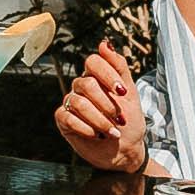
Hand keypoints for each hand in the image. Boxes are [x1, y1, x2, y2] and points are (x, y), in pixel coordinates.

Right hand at [52, 45, 149, 174]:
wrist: (126, 151)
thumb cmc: (129, 122)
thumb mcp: (131, 94)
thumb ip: (119, 66)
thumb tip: (104, 42)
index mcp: (97, 77)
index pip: (93, 61)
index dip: (106, 74)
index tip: (121, 92)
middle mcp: (82, 87)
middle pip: (86, 83)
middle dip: (106, 103)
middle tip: (119, 118)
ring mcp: (71, 103)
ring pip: (78, 102)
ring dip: (100, 120)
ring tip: (112, 131)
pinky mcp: (64, 120)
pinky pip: (68, 117)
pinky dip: (86, 128)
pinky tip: (97, 135)